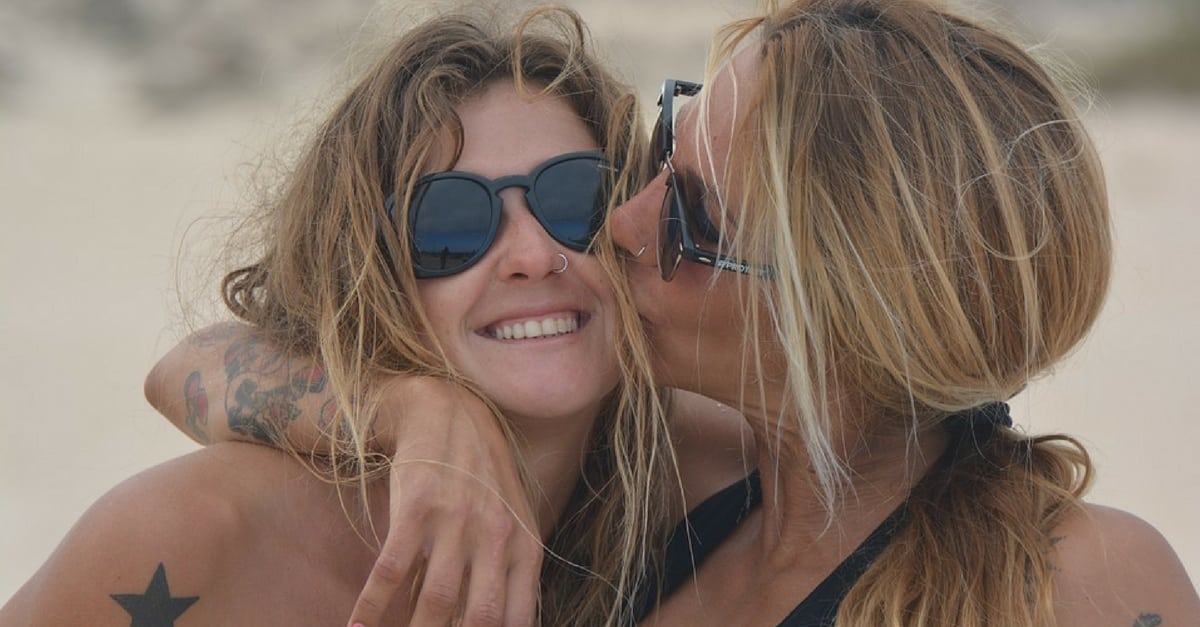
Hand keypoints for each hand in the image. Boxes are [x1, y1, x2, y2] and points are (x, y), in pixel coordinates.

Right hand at [348, 378, 541, 626]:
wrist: (449, 413)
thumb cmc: (483, 477)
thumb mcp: (514, 521)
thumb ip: (513, 573)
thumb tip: (503, 625)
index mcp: (524, 547)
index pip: (515, 620)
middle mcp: (495, 537)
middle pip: (476, 619)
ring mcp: (456, 522)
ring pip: (433, 603)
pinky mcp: (416, 508)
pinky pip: (391, 572)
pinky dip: (372, 608)